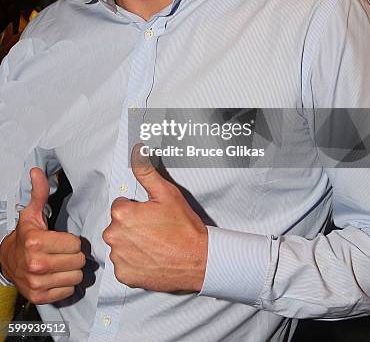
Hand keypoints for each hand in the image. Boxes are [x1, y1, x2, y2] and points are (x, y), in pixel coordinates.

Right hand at [0, 168, 84, 303]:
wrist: (7, 262)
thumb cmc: (25, 237)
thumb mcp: (32, 214)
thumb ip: (39, 193)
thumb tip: (36, 172)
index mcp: (36, 242)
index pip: (75, 243)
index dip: (72, 240)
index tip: (63, 240)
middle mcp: (36, 264)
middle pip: (78, 260)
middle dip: (74, 255)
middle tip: (64, 252)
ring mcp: (37, 283)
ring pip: (76, 277)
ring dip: (72, 270)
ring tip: (62, 263)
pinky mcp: (40, 296)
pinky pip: (68, 291)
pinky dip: (65, 284)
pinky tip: (57, 275)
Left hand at [102, 145, 207, 291]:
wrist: (198, 259)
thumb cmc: (183, 227)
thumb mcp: (166, 193)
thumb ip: (146, 171)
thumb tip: (137, 151)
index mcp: (122, 214)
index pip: (120, 206)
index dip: (137, 209)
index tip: (151, 216)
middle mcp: (115, 236)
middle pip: (118, 225)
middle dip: (132, 226)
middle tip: (155, 230)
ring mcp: (119, 258)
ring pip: (120, 244)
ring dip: (132, 244)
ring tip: (154, 244)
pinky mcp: (124, 275)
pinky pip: (123, 264)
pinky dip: (134, 262)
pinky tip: (151, 258)